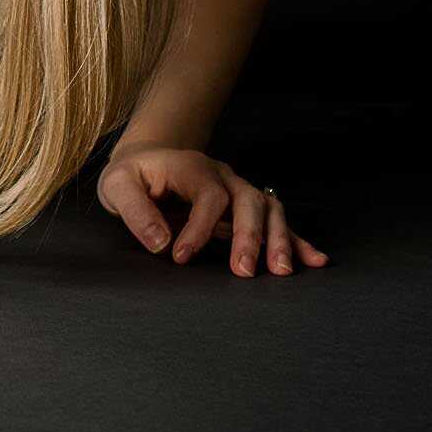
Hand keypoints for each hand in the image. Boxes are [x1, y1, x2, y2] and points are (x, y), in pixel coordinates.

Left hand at [98, 144, 329, 276]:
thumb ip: (135, 211)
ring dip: (279, 239)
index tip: (181, 257)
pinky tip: (314, 260)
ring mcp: (239, 190)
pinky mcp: (246, 208)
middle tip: (244, 271)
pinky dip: (297, 241)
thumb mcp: (118, 186)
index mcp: (191, 168)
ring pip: (269, 209)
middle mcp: (222, 176)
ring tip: (281, 271)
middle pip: (247, 201)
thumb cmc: (134, 176)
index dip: (198, 228)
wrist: (148, 160)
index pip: (207, 197)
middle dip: (249, 236)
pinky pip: (278, 221)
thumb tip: (161, 243)